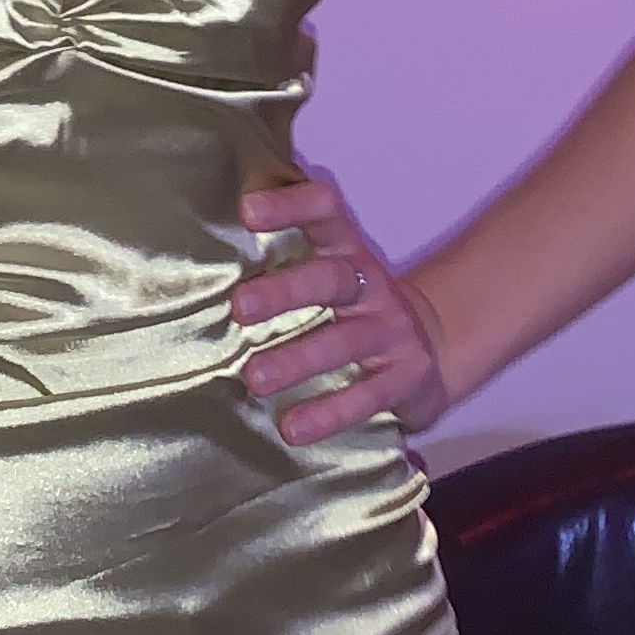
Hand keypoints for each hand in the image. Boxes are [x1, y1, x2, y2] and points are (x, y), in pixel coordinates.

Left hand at [232, 172, 449, 449]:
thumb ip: (285, 259)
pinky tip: (293, 429)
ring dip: (298, 360)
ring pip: (345, 342)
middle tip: (239, 308)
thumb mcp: (330, 274)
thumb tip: (200, 250)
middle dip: (286, 291)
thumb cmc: (354, 308)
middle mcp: (371, 286)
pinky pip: (367, 396)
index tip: (248, 210)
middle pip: (331, 278)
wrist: (434, 350)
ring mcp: (392, 332)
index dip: (291, 205)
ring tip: (255, 378)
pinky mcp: (406, 378)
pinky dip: (329, 414)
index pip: (325, 212)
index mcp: (347, 252)